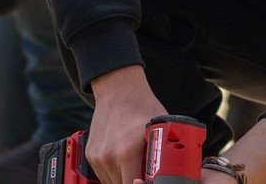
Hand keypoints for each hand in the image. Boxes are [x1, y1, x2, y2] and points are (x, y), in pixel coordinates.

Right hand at [86, 66, 165, 183]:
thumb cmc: (142, 107)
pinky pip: (103, 176)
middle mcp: (108, 157)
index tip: (151, 180)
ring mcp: (97, 157)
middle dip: (136, 182)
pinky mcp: (91, 156)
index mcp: (126, 153)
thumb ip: (164, 154)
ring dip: (124, 180)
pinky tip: (125, 164)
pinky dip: (114, 175)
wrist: (118, 90)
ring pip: (112, 183)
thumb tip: (174, 171)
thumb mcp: (161, 130)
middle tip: (146, 175)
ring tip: (136, 169)